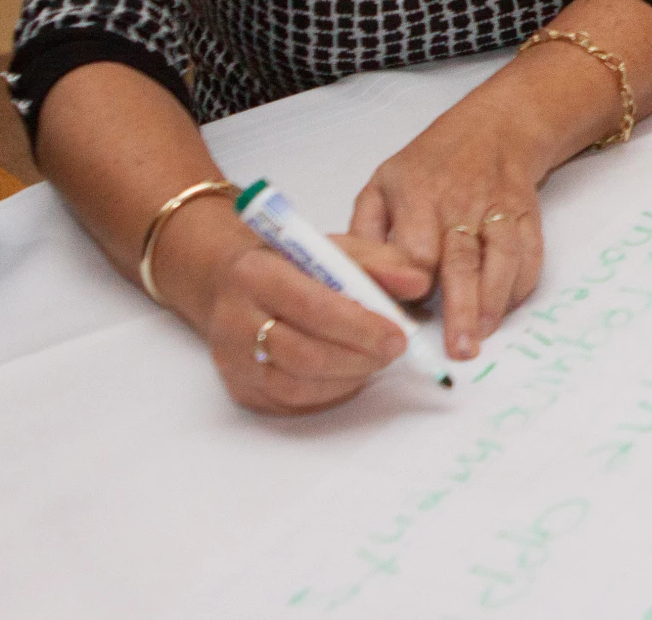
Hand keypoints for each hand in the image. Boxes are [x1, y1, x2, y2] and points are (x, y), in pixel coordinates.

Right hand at [197, 231, 431, 413]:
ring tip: (375, 360)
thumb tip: (418, 282)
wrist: (237, 285)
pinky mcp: (240, 389)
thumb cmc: (295, 265)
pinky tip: (350, 374)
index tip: (398, 335)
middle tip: (393, 351)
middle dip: (358, 358)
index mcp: (256, 273)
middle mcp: (235, 318)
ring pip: (295, 386)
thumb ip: (380, 262)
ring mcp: (233, 359)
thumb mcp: (336, 248)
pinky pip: (289, 403)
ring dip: (347, 379)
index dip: (360, 327)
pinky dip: (329, 393)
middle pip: (303, 354)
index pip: (312, 306)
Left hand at [350, 87, 553, 359]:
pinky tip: (507, 308)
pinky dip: (521, 283)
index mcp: (417, 194)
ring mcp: (498, 206)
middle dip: (462, 308)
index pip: (417, 250)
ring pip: (501, 258)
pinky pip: (529, 252)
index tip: (410, 312)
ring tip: (483, 335)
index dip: (415, 284)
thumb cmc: (430, 163)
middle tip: (459, 350)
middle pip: (462, 261)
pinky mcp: (527, 213)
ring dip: (494, 300)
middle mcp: (460, 201)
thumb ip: (365, 231)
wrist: (495, 126)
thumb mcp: (382, 183)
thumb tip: (356, 280)